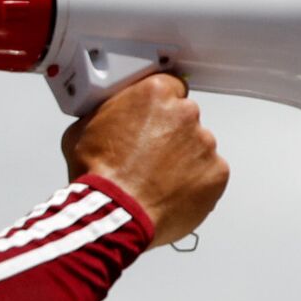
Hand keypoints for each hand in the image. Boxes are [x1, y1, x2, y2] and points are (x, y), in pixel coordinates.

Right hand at [61, 74, 227, 249]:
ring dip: (183, 159)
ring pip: (198, 147)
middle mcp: (185, 113)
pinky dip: (196, 183)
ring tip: (156, 179)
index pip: (169, 87)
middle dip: (170, 133)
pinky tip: (171, 193)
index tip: (152, 119)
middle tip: (148, 156)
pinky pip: (209, 174)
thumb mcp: (83, 128)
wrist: (116, 213)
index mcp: (155, 93)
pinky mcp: (217, 173)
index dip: (158, 107)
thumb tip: (109, 116)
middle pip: (184, 117)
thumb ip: (106, 113)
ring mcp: (205, 143)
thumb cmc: (99, 174)